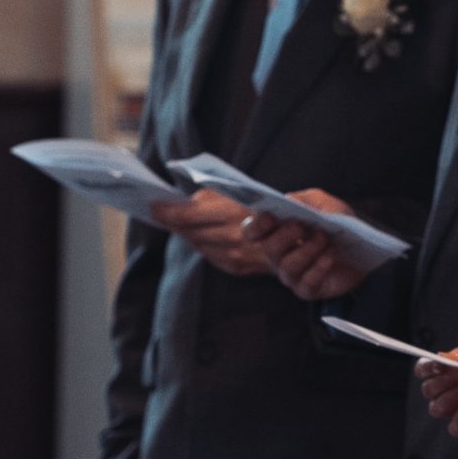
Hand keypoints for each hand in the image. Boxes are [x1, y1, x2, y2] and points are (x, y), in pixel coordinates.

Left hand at [151, 189, 270, 277]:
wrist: (305, 241)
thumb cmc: (276, 209)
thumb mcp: (247, 192)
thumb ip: (215, 195)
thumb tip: (190, 201)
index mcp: (233, 215)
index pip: (189, 215)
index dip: (168, 212)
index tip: (152, 206)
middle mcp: (231, 238)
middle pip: (189, 230)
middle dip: (172, 220)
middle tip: (157, 210)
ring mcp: (232, 256)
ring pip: (196, 243)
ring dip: (184, 232)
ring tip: (172, 221)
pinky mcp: (235, 267)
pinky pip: (208, 254)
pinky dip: (199, 242)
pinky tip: (194, 234)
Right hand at [251, 188, 367, 299]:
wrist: (362, 249)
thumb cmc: (336, 224)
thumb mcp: (324, 204)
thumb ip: (305, 200)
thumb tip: (288, 200)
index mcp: (275, 231)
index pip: (252, 231)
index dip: (257, 225)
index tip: (270, 217)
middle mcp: (278, 255)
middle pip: (269, 248)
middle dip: (284, 236)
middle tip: (301, 226)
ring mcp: (292, 274)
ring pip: (288, 266)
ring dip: (307, 250)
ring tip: (324, 238)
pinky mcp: (308, 289)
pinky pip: (307, 283)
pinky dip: (319, 267)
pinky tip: (330, 255)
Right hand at [418, 346, 457, 436]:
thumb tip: (441, 356)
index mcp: (450, 371)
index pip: (425, 370)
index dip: (426, 368)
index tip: (438, 366)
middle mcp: (450, 391)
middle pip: (428, 390)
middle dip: (438, 383)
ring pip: (436, 409)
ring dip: (446, 398)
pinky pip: (454, 428)